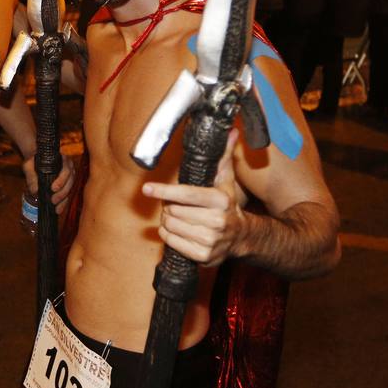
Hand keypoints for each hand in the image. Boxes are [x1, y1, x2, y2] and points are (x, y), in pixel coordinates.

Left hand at [22, 153, 76, 214]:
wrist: (36, 159)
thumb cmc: (33, 159)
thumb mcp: (29, 164)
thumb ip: (31, 176)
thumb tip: (35, 191)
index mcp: (62, 159)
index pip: (66, 169)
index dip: (61, 180)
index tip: (53, 188)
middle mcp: (69, 167)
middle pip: (70, 181)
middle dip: (62, 192)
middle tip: (53, 201)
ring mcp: (69, 176)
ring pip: (70, 189)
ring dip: (64, 200)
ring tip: (56, 208)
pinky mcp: (67, 185)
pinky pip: (67, 194)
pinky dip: (63, 203)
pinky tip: (58, 210)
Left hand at [141, 130, 246, 266]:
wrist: (240, 237)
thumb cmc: (227, 205)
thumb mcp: (227, 181)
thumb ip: (224, 156)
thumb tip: (231, 131)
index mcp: (220, 200)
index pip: (186, 194)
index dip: (165, 191)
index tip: (147, 189)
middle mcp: (216, 221)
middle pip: (173, 210)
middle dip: (169, 205)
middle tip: (176, 204)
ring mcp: (209, 240)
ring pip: (170, 225)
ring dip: (168, 220)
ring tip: (179, 217)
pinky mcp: (202, 256)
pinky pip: (171, 242)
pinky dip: (168, 235)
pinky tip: (178, 230)